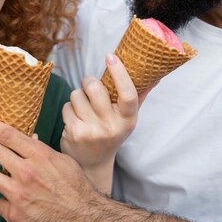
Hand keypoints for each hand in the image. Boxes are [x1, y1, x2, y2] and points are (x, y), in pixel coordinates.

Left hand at [0, 119, 102, 221]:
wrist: (82, 220)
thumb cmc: (76, 189)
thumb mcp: (63, 161)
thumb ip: (42, 150)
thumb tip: (28, 139)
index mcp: (40, 156)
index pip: (6, 134)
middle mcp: (26, 173)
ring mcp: (18, 195)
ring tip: (1, 176)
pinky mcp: (14, 215)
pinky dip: (7, 202)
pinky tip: (19, 202)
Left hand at [60, 54, 142, 191]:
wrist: (92, 163)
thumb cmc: (112, 133)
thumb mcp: (127, 119)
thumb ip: (139, 97)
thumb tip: (154, 77)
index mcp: (128, 120)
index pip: (128, 94)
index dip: (119, 73)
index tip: (111, 57)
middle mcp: (111, 127)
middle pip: (94, 88)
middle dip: (88, 81)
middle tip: (90, 84)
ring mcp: (92, 131)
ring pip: (77, 95)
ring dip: (78, 96)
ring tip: (84, 108)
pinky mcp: (74, 133)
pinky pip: (67, 107)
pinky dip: (69, 109)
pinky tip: (76, 119)